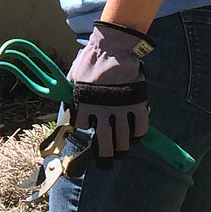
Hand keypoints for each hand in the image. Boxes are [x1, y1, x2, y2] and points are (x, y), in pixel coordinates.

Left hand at [66, 20, 152, 158]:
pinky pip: (140, 126)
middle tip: (106, 164)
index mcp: (84, 105)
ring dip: (122, 149)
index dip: (86, 144)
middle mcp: (102, 110)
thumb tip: (70, 113)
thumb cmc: (90, 62)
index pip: (84, 132)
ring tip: (121, 154)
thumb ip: (73, 98)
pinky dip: (139, 135)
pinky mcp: (137, 102)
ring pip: (123, 138)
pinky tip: (135, 138)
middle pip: (105, 142)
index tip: (87, 152)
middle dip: (105, 156)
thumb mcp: (74, 80)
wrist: (112, 47)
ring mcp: (121, 107)